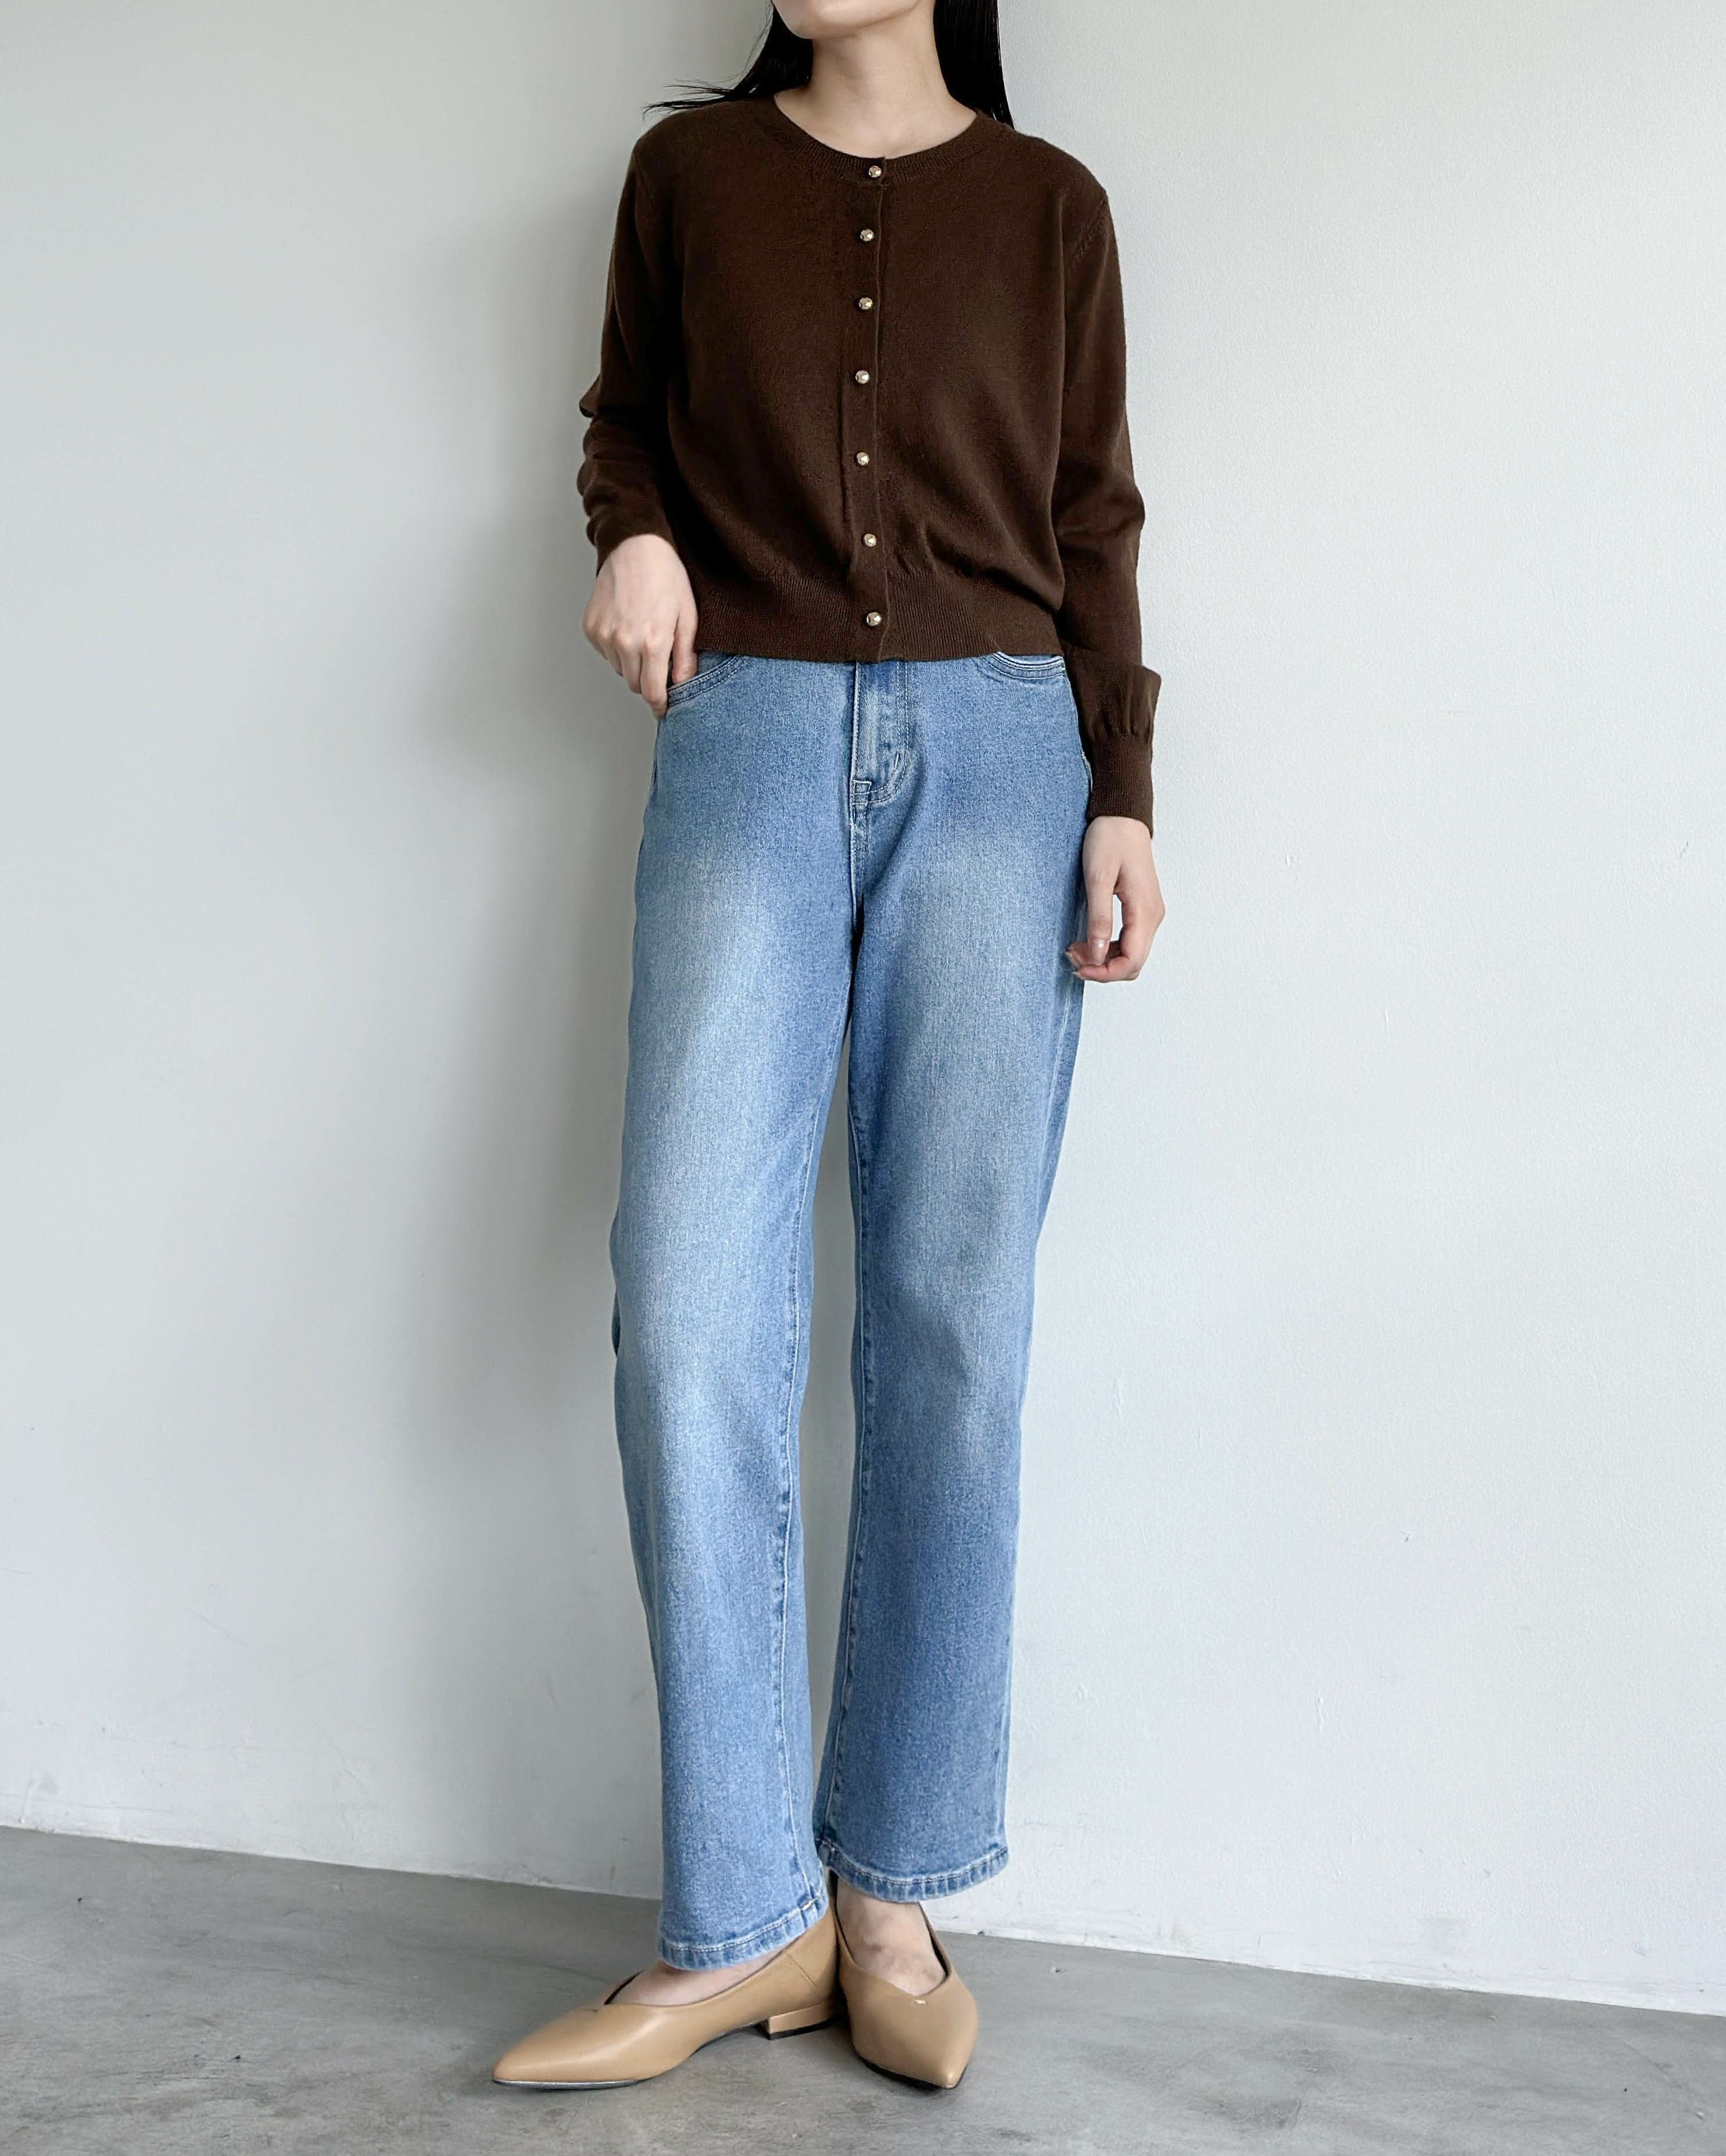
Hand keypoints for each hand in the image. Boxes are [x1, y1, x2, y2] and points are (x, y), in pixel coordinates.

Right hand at [582, 533, 699, 715]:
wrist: (635, 547)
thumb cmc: (666, 577)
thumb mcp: (688, 616)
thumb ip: (685, 655)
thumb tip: (682, 683)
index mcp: (652, 642)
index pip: (651, 691)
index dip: (659, 703)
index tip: (662, 708)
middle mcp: (624, 642)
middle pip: (634, 684)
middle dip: (647, 680)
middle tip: (658, 660)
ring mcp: (604, 635)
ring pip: (620, 669)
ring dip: (632, 663)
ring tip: (642, 635)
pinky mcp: (591, 627)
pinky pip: (605, 653)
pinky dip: (616, 647)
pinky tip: (627, 625)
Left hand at [1066, 815, 1163, 981]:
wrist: (1122, 816)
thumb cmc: (1110, 838)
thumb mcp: (1098, 878)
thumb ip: (1099, 918)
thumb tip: (1098, 954)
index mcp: (1144, 910)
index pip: (1132, 960)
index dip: (1105, 973)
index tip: (1079, 966)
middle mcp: (1153, 916)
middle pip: (1134, 963)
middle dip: (1102, 968)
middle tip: (1073, 956)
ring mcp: (1149, 913)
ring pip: (1132, 954)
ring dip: (1105, 959)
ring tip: (1077, 948)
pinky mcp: (1142, 909)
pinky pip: (1130, 941)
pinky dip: (1109, 947)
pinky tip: (1089, 939)